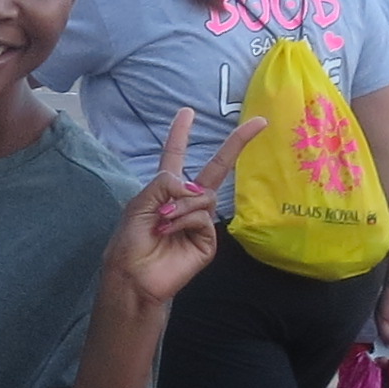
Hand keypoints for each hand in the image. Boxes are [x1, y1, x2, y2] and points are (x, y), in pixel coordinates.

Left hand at [111, 104, 258, 310]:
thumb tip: (192, 185)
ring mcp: (200, 220)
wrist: (133, 275)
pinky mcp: (208, 239)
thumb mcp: (140, 202)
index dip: (180, 134)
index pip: (176, 156)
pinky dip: (186, 219)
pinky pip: (204, 216)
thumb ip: (164, 183)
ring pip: (205, 195)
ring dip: (182, 204)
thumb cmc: (130, 241)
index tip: (187, 112)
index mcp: (165, 190)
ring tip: (162, 222)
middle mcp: (186, 201)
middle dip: (236, 144)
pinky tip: (170, 232)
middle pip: (217, 168)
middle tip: (259, 122)